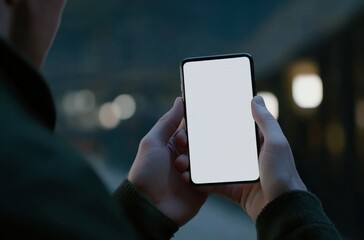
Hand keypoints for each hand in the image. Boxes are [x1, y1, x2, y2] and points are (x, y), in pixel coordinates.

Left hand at [128, 97, 206, 225]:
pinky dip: (206, 174)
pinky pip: (213, 175)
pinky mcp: (204, 186)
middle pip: (201, 142)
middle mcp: (185, 156)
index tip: (187, 133)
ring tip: (182, 169)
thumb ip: (167, 122)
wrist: (150, 207)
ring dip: (197, 161)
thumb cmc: (146, 173)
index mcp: (172, 145)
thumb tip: (179, 100)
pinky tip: (194, 178)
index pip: (189, 129)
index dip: (190, 128)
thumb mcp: (152, 143)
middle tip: (187, 150)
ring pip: (208, 157)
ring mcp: (195, 172)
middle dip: (196, 145)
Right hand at [176, 95, 306, 220]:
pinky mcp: (235, 191)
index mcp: (260, 143)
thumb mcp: (276, 143)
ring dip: (200, 162)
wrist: (282, 210)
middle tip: (187, 136)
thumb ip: (266, 121)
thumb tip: (256, 98)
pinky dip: (202, 182)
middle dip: (206, 141)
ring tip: (184, 157)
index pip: (240, 127)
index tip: (206, 112)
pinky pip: (215, 185)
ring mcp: (241, 174)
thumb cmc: (283, 173)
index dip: (224, 119)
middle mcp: (249, 157)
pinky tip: (189, 177)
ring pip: (215, 165)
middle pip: (223, 145)